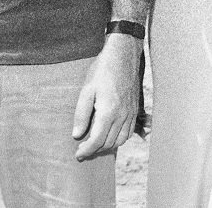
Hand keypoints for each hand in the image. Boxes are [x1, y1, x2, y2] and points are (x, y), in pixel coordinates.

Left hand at [72, 35, 141, 160]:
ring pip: (120, 141)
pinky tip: (109, 134)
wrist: (123, 56)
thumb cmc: (102, 70)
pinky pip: (128, 132)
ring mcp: (131, 113)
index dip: (87, 150)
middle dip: (95, 150)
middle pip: (109, 143)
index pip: (97, 140)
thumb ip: (82, 114)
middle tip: (82, 149)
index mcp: (108, 111)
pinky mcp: (135, 110)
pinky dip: (118, 139)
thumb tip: (77, 135)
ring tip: (94, 143)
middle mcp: (122, 116)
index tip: (78, 155)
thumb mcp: (87, 89)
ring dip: (107, 146)